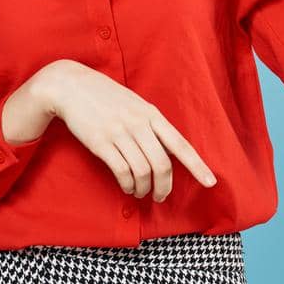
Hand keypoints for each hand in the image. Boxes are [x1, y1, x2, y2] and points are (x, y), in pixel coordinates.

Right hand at [35, 60, 216, 200]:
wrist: (72, 86)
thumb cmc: (106, 97)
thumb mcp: (135, 104)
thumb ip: (150, 124)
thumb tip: (165, 150)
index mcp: (152, 114)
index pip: (181, 144)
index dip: (197, 165)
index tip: (211, 182)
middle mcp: (140, 124)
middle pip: (162, 164)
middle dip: (165, 187)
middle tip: (161, 197)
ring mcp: (120, 133)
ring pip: (142, 171)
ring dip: (143, 188)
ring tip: (140, 192)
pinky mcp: (101, 142)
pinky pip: (122, 171)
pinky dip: (127, 185)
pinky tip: (127, 187)